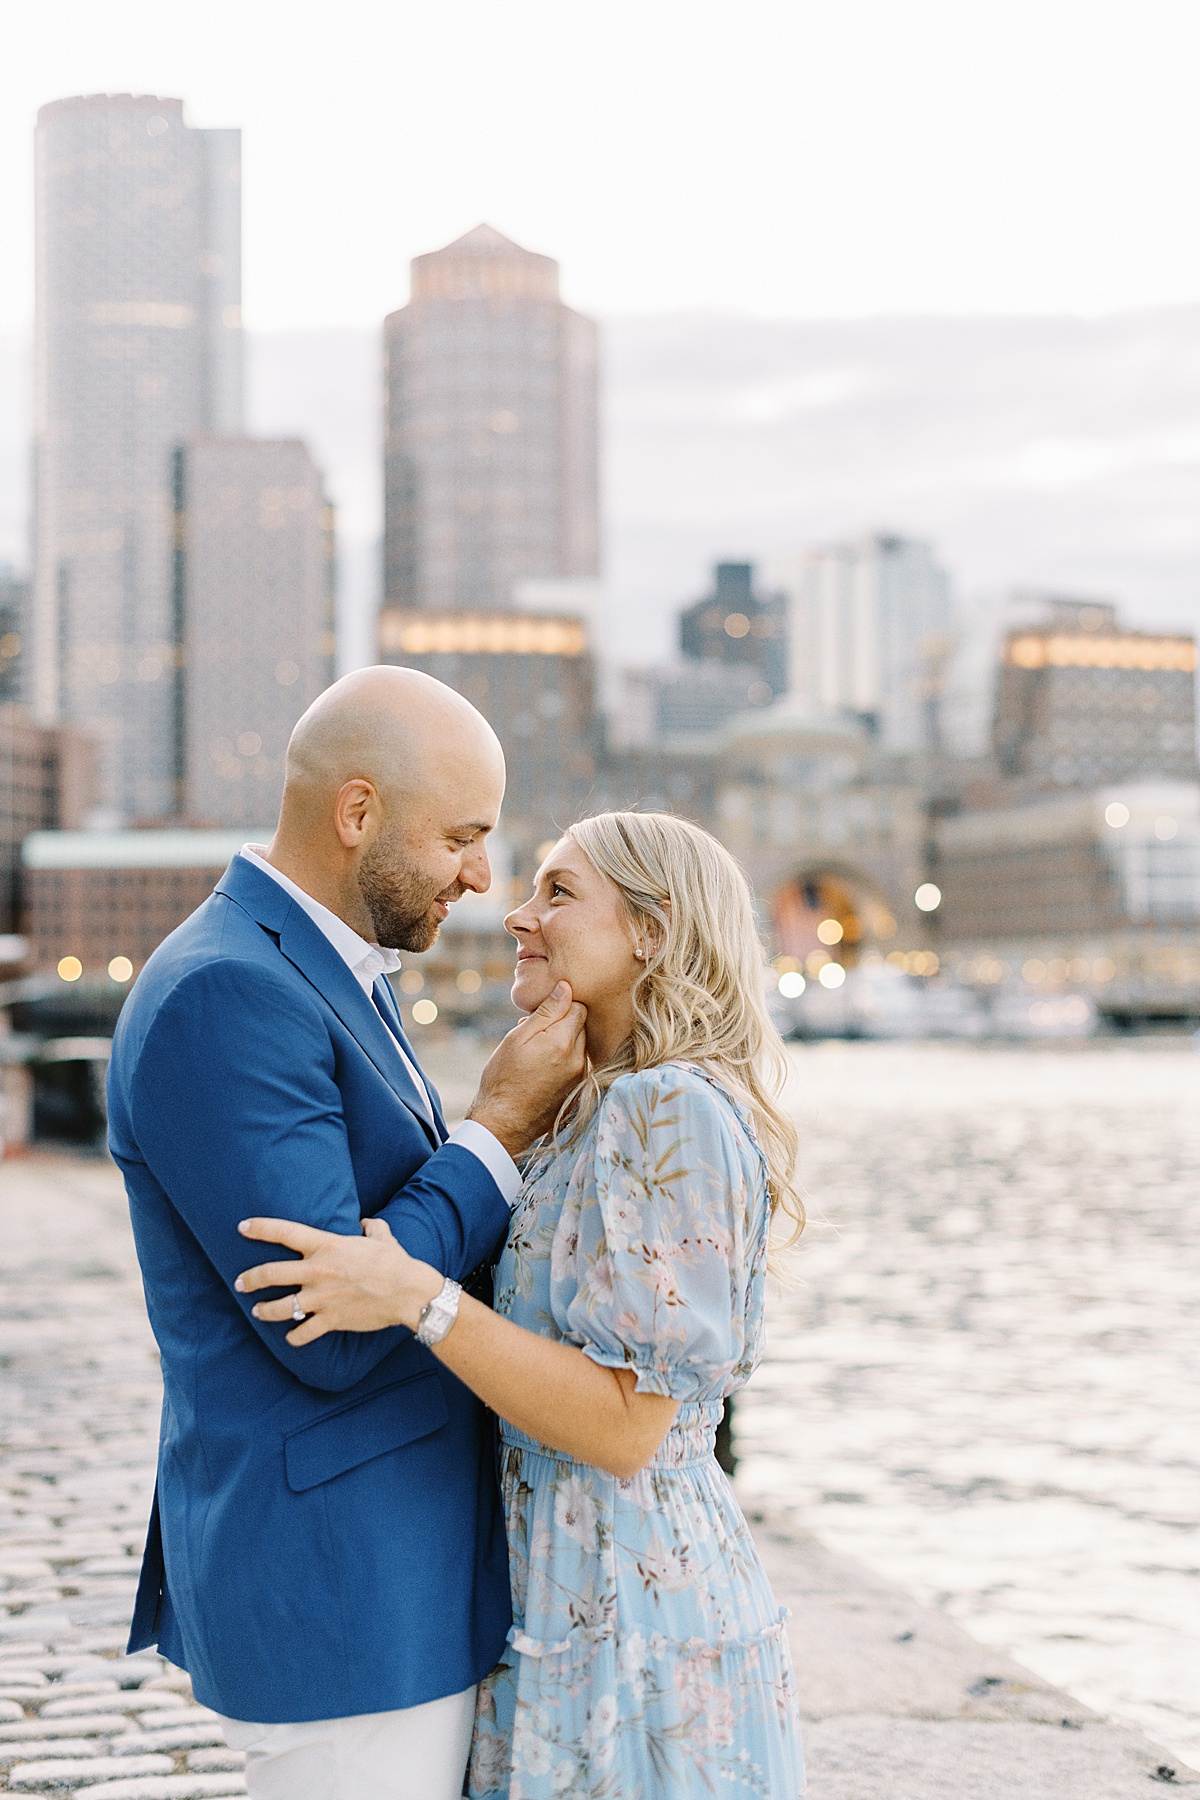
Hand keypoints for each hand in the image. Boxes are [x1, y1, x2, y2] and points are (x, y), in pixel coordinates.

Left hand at [235, 1215, 442, 1344]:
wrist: (408, 1292)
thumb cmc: (395, 1262)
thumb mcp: (382, 1237)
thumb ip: (371, 1226)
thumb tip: (366, 1222)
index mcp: (327, 1246)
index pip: (285, 1233)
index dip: (260, 1228)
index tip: (242, 1227)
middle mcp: (318, 1271)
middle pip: (271, 1274)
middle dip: (250, 1279)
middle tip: (240, 1282)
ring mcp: (322, 1298)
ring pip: (280, 1308)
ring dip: (264, 1310)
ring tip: (257, 1311)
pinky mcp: (331, 1320)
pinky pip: (303, 1333)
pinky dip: (295, 1337)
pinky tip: (291, 1338)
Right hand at [467, 980, 586, 1156]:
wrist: (503, 1123)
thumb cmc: (503, 1078)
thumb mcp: (518, 1038)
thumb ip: (546, 1012)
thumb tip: (565, 988)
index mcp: (563, 1042)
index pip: (578, 1007)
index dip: (559, 1007)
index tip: (541, 1015)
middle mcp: (578, 1059)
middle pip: (580, 1026)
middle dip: (561, 1025)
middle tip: (534, 1036)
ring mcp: (580, 1076)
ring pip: (578, 1046)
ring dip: (562, 1043)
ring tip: (535, 1055)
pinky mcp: (577, 1090)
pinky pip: (575, 1064)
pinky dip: (562, 1061)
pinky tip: (541, 1070)